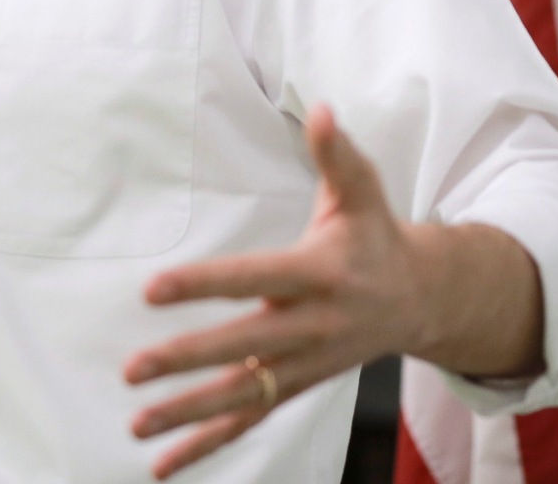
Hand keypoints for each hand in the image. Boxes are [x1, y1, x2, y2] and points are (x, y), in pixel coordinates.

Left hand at [122, 105, 438, 478]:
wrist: (423, 300)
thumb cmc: (376, 236)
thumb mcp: (362, 191)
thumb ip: (336, 153)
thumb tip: (319, 108)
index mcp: (321, 274)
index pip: (255, 279)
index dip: (205, 283)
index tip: (154, 288)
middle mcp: (313, 326)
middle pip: (244, 347)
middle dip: (188, 360)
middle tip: (133, 368)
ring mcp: (305, 365)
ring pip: (243, 397)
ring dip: (189, 414)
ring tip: (138, 423)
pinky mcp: (297, 387)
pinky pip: (249, 422)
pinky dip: (207, 446)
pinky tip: (162, 464)